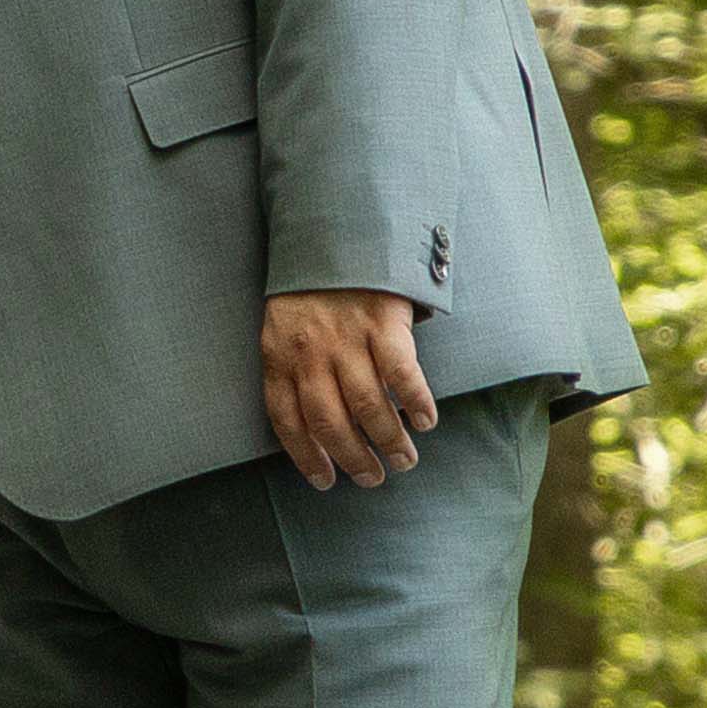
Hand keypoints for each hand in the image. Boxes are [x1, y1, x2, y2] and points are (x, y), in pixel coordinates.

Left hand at [260, 289, 437, 488]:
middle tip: (373, 478)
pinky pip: (401, 374)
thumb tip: (314, 421)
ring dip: (388, 441)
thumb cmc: (312, 285)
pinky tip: (426, 421)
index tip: (325, 480)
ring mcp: (347, 337)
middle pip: (330, 422)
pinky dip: (416, 403)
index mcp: (280, 355)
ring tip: (404, 459)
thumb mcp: (284, 324)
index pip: (287, 420)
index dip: (306, 456)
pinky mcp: (382, 321)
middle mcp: (311, 352)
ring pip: (368, 406)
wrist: (338, 227)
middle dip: (353, 458)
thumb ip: (292, 366)